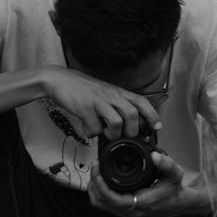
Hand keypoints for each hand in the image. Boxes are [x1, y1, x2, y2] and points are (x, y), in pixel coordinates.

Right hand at [41, 65, 161, 138]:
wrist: (59, 79)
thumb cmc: (82, 89)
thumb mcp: (104, 93)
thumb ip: (115, 106)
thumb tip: (125, 125)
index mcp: (117, 92)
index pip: (141, 101)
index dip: (152, 115)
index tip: (157, 127)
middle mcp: (110, 95)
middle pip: (132, 114)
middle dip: (132, 131)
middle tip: (125, 137)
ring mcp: (97, 101)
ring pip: (117, 122)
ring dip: (113, 134)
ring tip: (106, 134)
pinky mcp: (84, 108)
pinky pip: (94, 126)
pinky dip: (93, 133)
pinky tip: (89, 130)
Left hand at [88, 151, 192, 216]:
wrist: (176, 203)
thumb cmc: (173, 189)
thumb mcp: (175, 174)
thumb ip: (167, 164)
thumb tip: (155, 155)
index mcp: (141, 203)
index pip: (113, 199)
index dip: (101, 185)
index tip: (97, 169)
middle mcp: (131, 211)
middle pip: (101, 202)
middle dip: (94, 183)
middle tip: (95, 166)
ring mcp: (125, 212)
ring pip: (100, 204)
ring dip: (94, 188)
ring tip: (95, 172)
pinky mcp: (122, 211)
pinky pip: (104, 204)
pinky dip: (98, 192)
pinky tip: (99, 180)